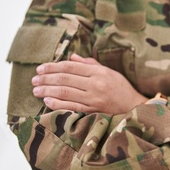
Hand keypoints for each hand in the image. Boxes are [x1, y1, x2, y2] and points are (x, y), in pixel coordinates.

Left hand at [32, 54, 147, 114]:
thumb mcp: (109, 72)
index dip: (53, 67)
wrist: (135, 106)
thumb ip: (90, 64)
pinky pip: (72, 107)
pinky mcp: (94, 111)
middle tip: (34, 79)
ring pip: (65, 92)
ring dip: (47, 90)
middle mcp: (95, 84)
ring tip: (36, 90)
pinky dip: (58, 103)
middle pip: (65, 79)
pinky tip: (47, 101)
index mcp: (98, 72)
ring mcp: (94, 99)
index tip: (40, 68)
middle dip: (46, 78)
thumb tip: (71, 58)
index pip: (70, 67)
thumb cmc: (121, 88)